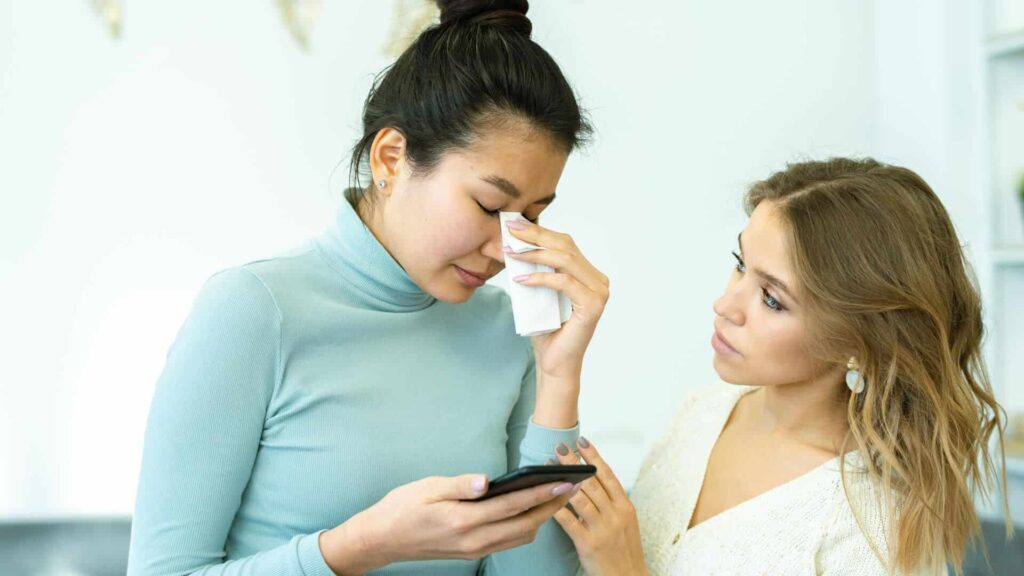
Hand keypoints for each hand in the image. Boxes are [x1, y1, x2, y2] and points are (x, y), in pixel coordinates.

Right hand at [319, 473, 575, 573]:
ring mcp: (474, 549)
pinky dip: (526, 527)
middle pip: (525, 524)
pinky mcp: (472, 552)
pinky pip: (508, 541)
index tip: (563, 480)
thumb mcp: (427, 487)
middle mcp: (474, 540)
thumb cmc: (402, 508)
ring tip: (557, 496)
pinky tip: (531, 511)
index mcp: (464, 520)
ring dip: (542, 517)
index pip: (514, 505)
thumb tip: (487, 480)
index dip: (542, 492)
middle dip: (553, 505)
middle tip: (573, 487)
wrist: (382, 539)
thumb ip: (459, 484)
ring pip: (520, 536)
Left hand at [505, 219, 608, 382]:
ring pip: (566, 261)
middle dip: (536, 235)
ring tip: (511, 252)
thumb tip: (512, 244)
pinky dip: (542, 278)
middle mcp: (598, 280)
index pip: (565, 243)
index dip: (540, 231)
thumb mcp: (538, 293)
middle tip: (511, 230)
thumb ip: (535, 270)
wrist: (554, 363)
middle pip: (566, 247)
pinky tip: (522, 278)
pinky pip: (565, 283)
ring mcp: (599, 292)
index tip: (514, 225)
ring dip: (535, 253)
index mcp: (588, 274)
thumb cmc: (546, 330)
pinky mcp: (593, 305)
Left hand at [551, 438, 647, 575]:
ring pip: (581, 498)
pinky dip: (558, 507)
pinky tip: (547, 496)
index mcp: (625, 507)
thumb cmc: (624, 550)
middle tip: (559, 447)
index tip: (582, 442)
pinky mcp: (589, 543)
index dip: (594, 457)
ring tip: (549, 467)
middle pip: (592, 482)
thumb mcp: (626, 523)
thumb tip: (593, 482)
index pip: (608, 475)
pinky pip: (570, 521)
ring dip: (563, 479)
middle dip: (574, 462)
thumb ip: (612, 503)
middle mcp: (615, 514)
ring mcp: (603, 528)